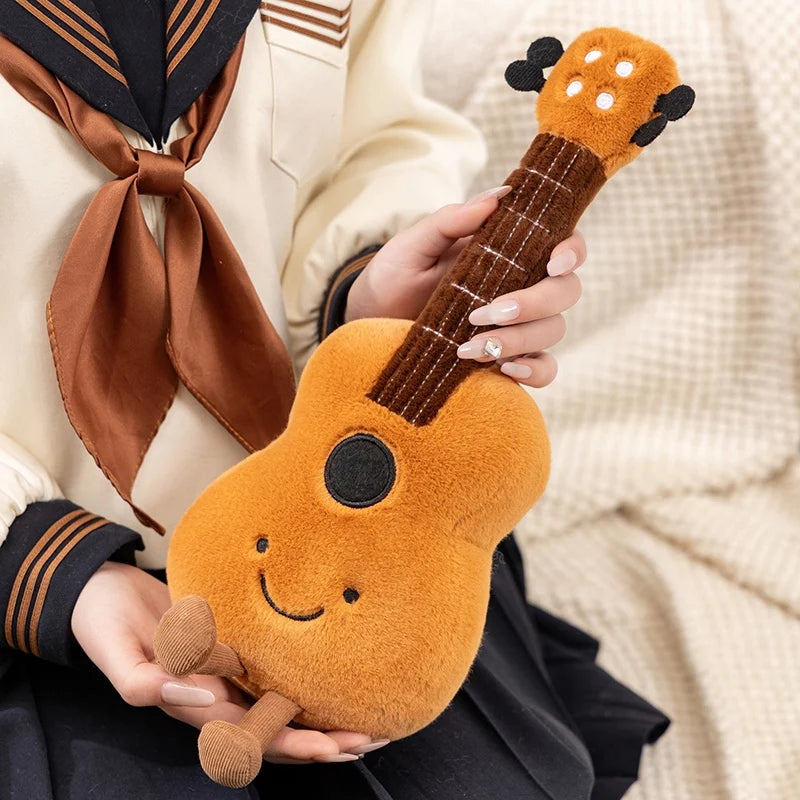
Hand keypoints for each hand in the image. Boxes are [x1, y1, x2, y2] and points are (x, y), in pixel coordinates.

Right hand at [72, 562, 379, 763]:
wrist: (100, 591)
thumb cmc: (104, 621)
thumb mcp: (117, 653)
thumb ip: (149, 683)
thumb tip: (199, 696)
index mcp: (193, 705)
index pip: (250, 736)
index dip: (291, 745)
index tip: (331, 747)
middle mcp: (216, 696)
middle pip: (275, 731)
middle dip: (322, 741)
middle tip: (371, 738)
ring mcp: (226, 675)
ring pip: (280, 709)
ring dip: (321, 720)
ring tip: (366, 723)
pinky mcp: (231, 650)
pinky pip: (271, 676)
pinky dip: (303, 685)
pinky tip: (333, 682)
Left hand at [344, 186, 585, 387]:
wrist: (370, 325)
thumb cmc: (393, 277)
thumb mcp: (413, 246)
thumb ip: (452, 220)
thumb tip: (499, 195)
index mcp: (510, 252)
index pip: (564, 245)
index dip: (572, 252)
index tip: (553, 263)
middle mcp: (522, 287)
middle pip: (564, 291)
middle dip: (534, 303)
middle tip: (483, 313)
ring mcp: (518, 326)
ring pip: (553, 330)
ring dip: (519, 339)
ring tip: (469, 348)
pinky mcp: (507, 359)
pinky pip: (544, 370)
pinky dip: (534, 371)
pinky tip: (505, 370)